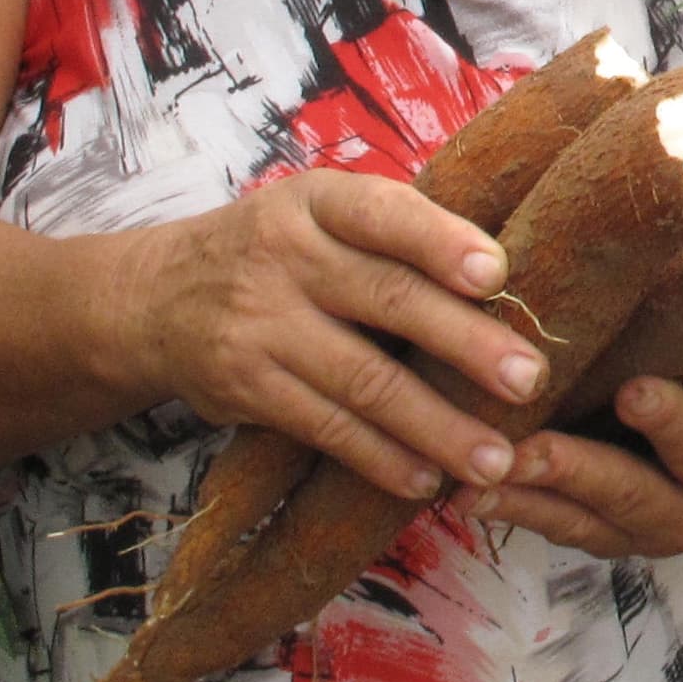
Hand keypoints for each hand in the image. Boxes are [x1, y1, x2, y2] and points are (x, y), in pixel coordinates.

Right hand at [116, 172, 548, 499]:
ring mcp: (261, 325)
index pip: (384, 214)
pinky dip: (381, 458)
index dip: (440, 241)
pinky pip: (326, 427)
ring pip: (362, 381)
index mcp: (319, 202)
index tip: (497, 272)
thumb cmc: (277, 251)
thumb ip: (395, 233)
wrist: (153, 297)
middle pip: (388, 300)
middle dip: (465, 344)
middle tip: (529, 381)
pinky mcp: (245, 388)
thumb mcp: (319, 214)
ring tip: (495, 457)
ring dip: (435, 425)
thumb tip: (508, 276)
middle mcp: (287, 257)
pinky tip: (426, 479)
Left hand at [477, 375, 682, 558]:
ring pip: (586, 526)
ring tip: (472, 484)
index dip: (674, 424)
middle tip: (524, 451)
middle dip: (575, 474)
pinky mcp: (611, 535)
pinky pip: (561, 528)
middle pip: (634, 498)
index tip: (635, 392)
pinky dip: (515, 510)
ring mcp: (649, 532)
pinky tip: (463, 491)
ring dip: (528, 503)